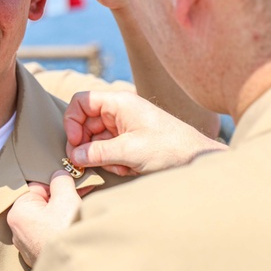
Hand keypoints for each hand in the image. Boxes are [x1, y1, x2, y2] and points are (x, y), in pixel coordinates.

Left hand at [7, 170, 83, 266]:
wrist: (77, 268)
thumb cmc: (67, 232)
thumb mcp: (66, 197)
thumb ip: (61, 180)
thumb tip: (59, 175)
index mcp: (18, 212)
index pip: (36, 187)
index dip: (55, 184)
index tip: (70, 184)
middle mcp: (17, 230)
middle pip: (40, 204)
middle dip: (58, 200)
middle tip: (77, 198)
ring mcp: (27, 246)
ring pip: (45, 221)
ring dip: (60, 216)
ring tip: (77, 215)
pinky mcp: (38, 257)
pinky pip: (47, 236)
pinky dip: (59, 231)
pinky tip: (72, 230)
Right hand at [64, 90, 226, 176]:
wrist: (199, 160)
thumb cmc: (170, 149)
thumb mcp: (129, 152)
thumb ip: (97, 153)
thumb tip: (74, 156)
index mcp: (119, 102)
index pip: (82, 101)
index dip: (72, 121)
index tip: (73, 142)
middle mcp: (120, 110)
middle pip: (86, 123)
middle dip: (85, 144)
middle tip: (83, 163)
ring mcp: (125, 126)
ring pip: (97, 140)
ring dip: (101, 156)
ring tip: (118, 166)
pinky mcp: (131, 140)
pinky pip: (109, 149)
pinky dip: (113, 161)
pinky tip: (128, 169)